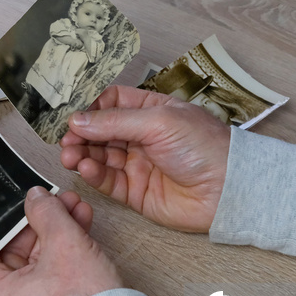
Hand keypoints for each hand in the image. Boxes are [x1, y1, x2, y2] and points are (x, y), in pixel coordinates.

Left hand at [0, 187, 122, 295]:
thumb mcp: (65, 244)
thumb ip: (46, 213)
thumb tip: (35, 198)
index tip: (1, 203)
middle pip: (12, 251)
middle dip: (35, 221)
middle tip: (49, 199)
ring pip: (36, 260)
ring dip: (54, 231)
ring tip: (73, 206)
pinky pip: (50, 275)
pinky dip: (63, 251)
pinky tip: (80, 225)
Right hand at [60, 85, 230, 232]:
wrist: (228, 190)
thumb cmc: (204, 147)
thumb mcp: (158, 122)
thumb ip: (115, 121)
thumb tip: (77, 119)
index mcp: (150, 111)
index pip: (111, 103)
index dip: (91, 108)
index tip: (74, 115)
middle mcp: (141, 136)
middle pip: (99, 131)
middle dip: (80, 135)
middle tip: (66, 141)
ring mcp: (136, 164)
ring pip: (99, 157)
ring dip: (81, 155)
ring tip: (69, 156)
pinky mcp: (134, 191)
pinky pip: (107, 181)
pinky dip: (93, 175)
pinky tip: (85, 169)